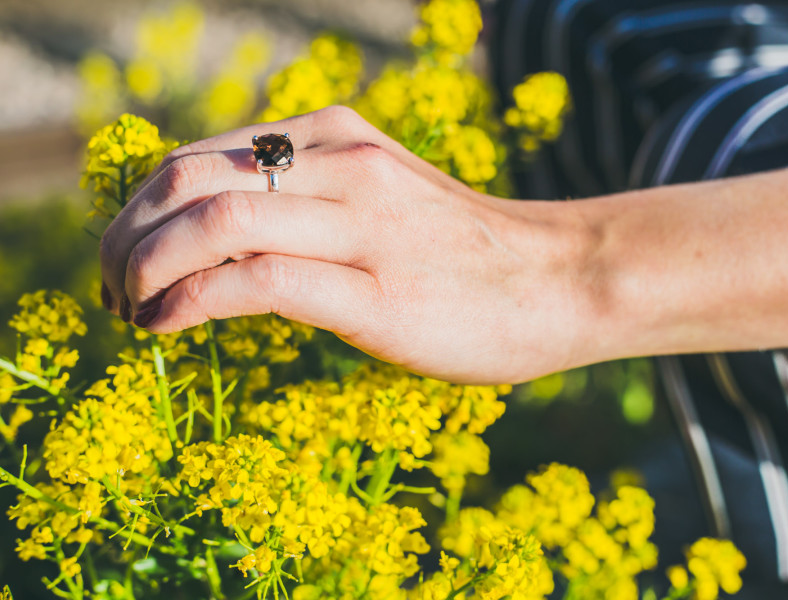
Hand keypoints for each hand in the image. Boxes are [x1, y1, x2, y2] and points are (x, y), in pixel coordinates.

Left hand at [99, 106, 600, 383]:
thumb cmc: (469, 252)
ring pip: (213, 221)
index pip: (199, 156)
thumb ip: (314, 199)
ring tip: (129, 310)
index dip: (139, 207)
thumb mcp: (383, 197)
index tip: (128, 257)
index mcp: (338, 135)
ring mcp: (362, 225)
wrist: (562, 279)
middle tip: (110, 286)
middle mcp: (343, 163)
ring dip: (143, 268)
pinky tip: (166, 328)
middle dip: (124, 235)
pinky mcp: (378, 292)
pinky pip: (257, 281)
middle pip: (186, 179)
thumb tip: (232, 236)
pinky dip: (190, 303)